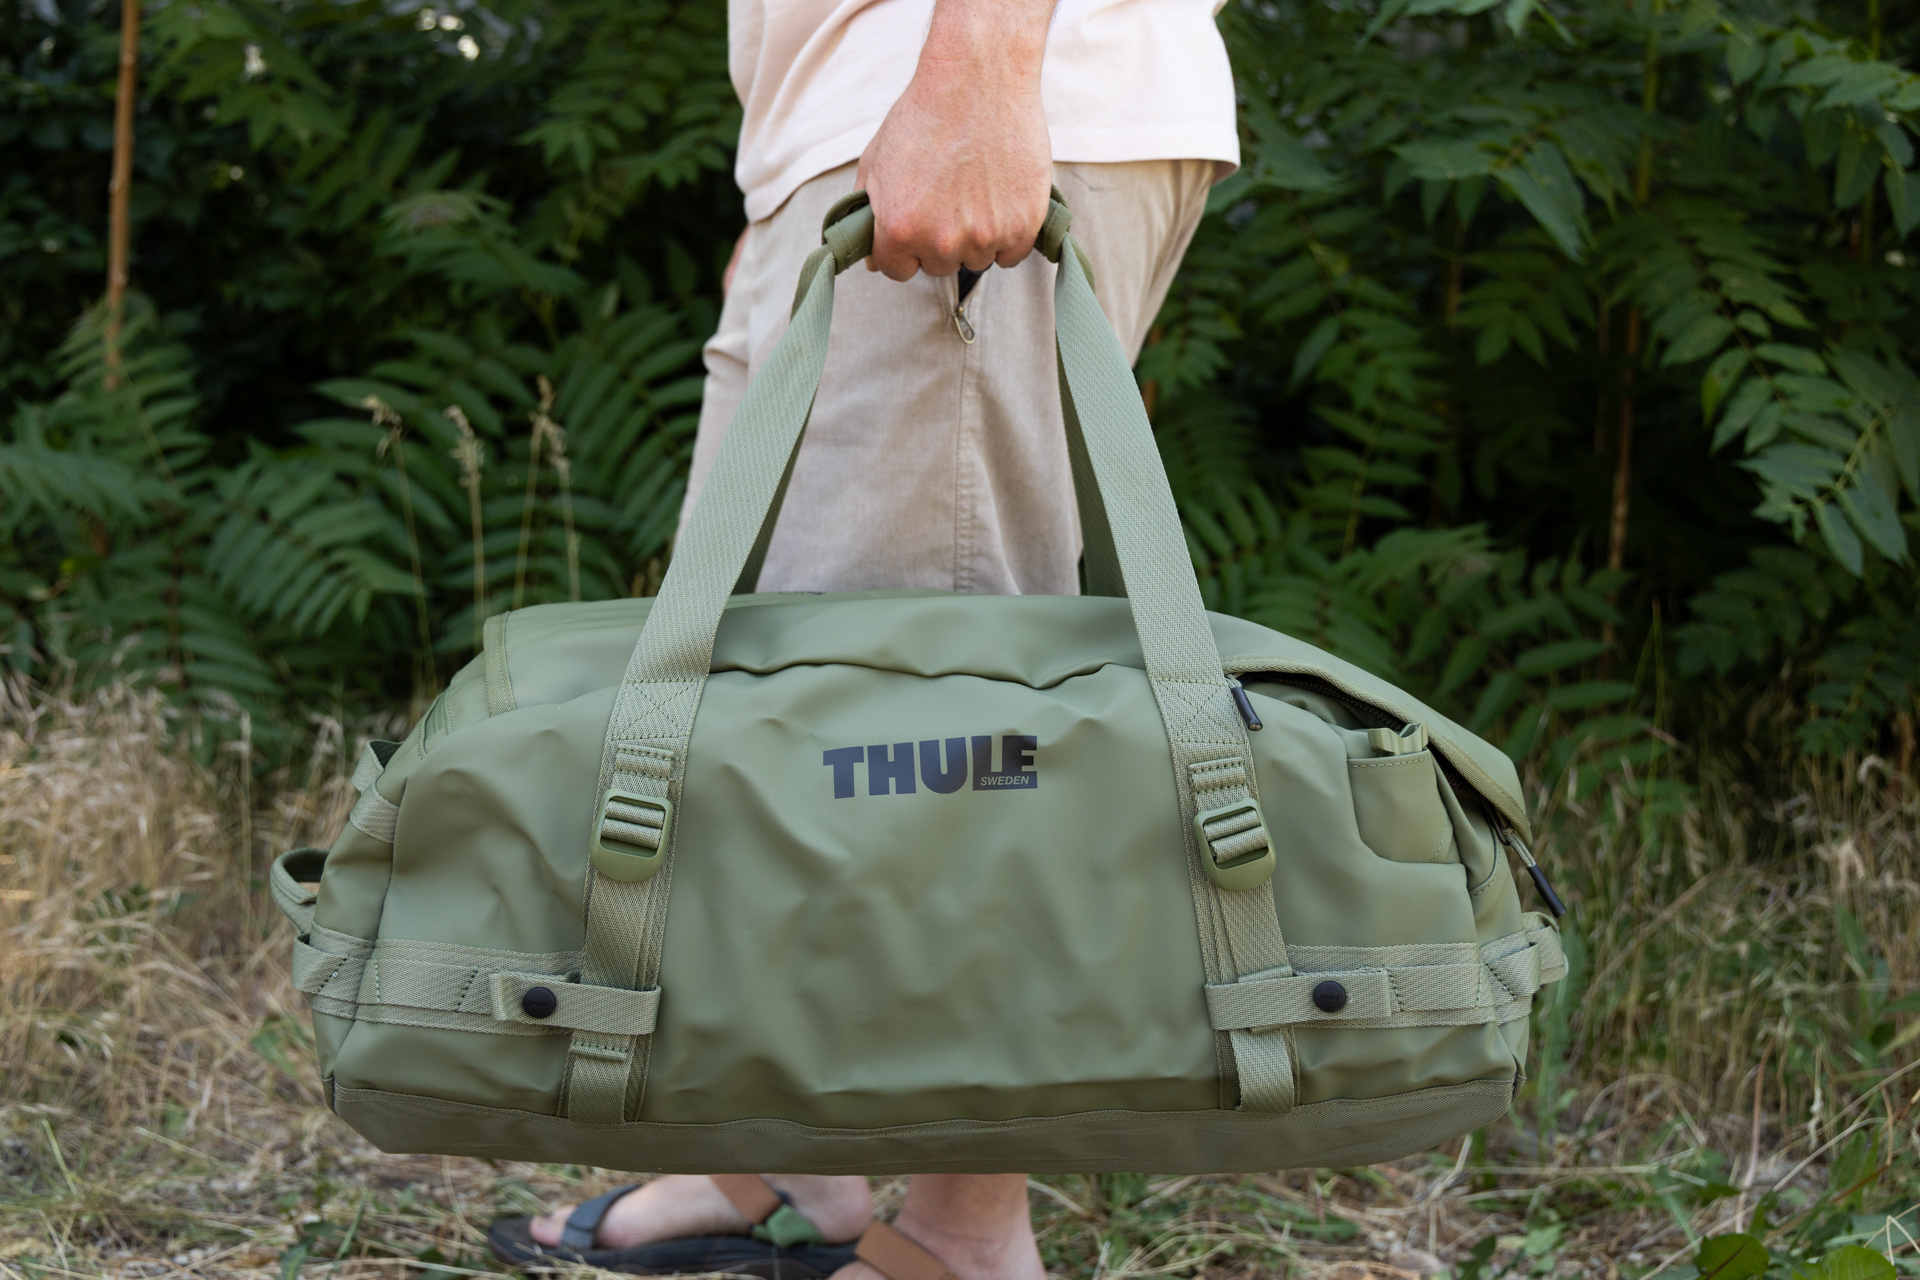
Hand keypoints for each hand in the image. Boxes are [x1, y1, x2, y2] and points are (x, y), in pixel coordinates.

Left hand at [856, 0, 1056, 280]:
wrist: (979, 78)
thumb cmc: (925, 114)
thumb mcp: (876, 161)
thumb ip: (866, 213)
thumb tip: (869, 256)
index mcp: (898, 228)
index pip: (896, 270)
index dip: (903, 247)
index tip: (915, 225)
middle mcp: (940, 240)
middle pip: (938, 266)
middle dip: (938, 239)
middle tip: (948, 197)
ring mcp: (984, 236)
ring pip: (975, 260)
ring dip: (974, 237)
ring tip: (975, 190)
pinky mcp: (1022, 226)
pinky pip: (1010, 255)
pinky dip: (1007, 235)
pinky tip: (1000, 200)